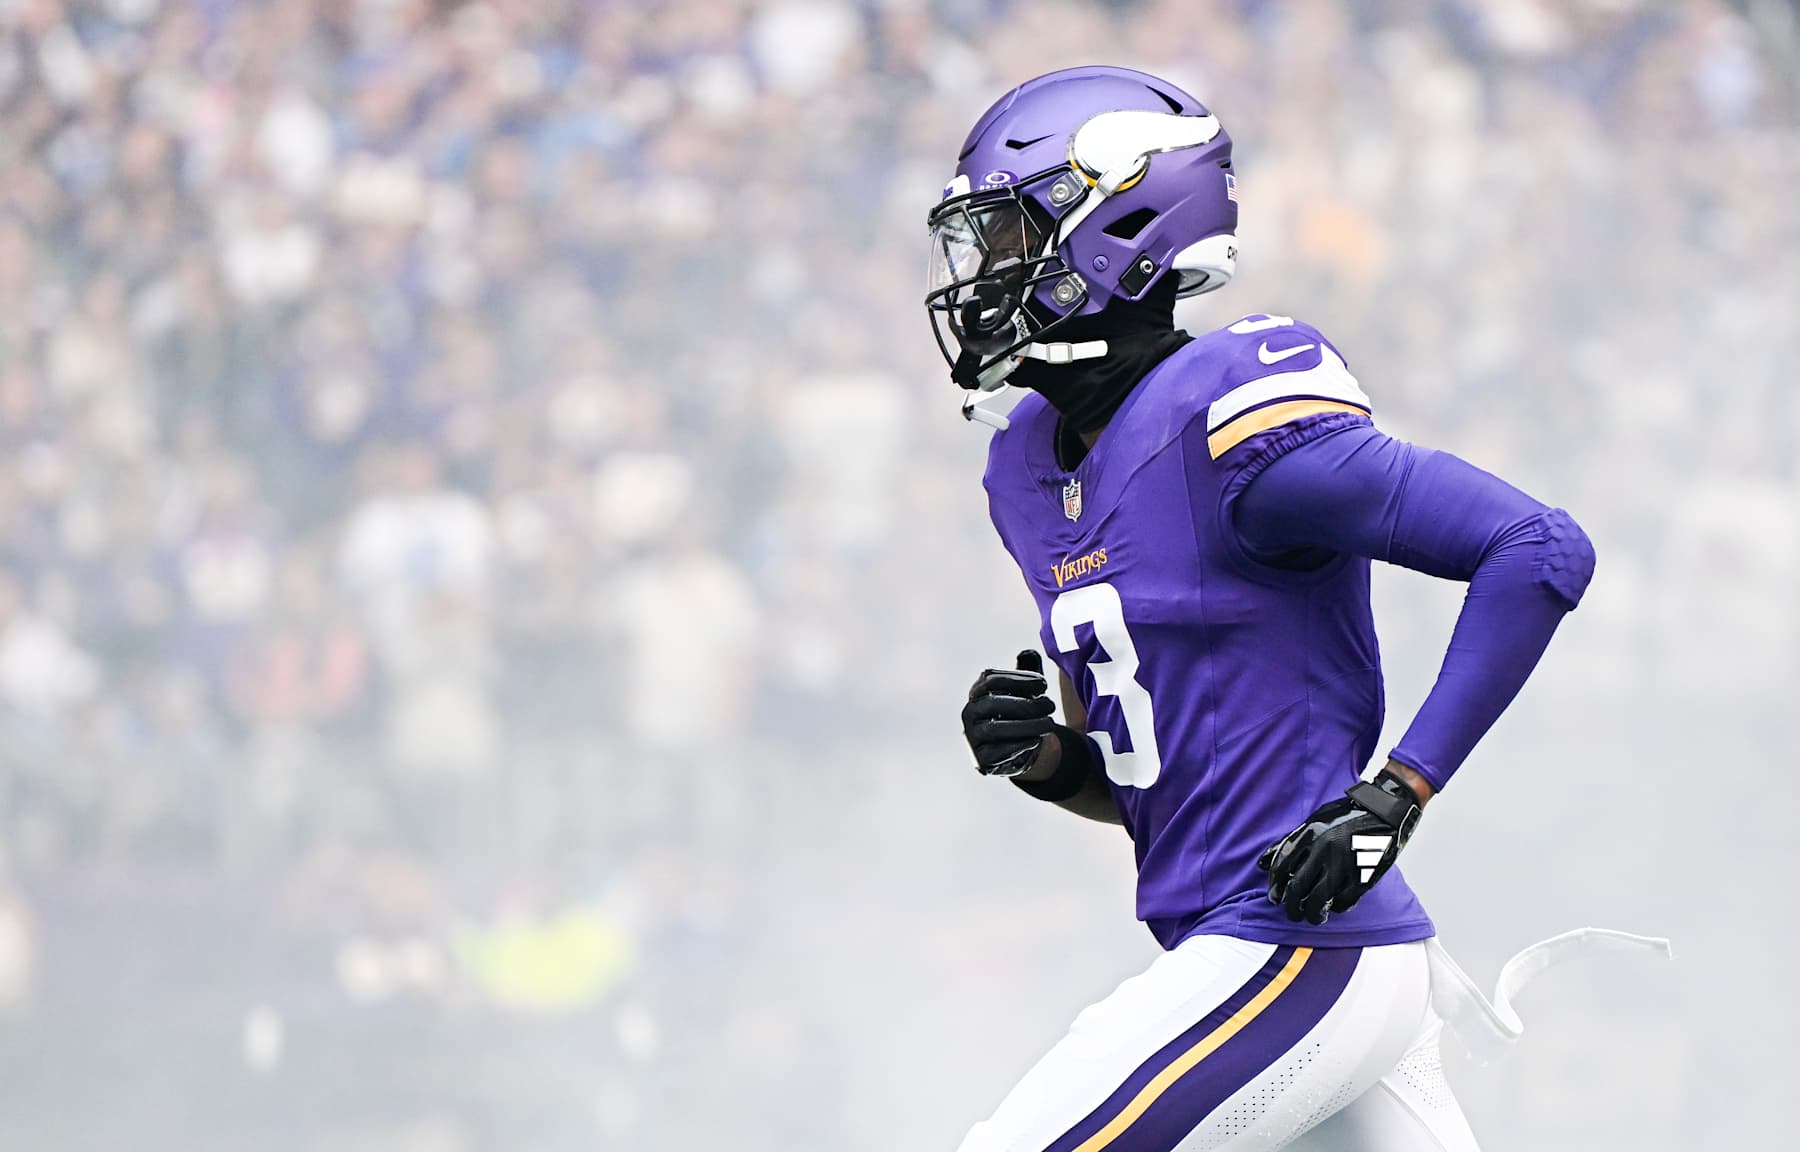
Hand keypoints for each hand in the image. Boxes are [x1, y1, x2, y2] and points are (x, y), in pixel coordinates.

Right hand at [961, 650, 1054, 777]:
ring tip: (1050, 724)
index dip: (1018, 679)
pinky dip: (1019, 745)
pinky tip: (1037, 740)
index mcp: (977, 692)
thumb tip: (1028, 653)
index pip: (990, 679)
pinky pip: (998, 752)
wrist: (1018, 750)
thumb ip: (1028, 670)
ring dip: (1026, 725)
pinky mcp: (981, 760)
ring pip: (995, 728)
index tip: (1044, 683)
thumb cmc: (1021, 713)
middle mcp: (969, 713)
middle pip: (992, 703)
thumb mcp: (1026, 690)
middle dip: (1025, 704)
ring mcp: (972, 738)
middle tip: (1050, 705)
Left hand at [1257, 767, 1424, 924]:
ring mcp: (1344, 864)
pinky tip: (1335, 907)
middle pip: (1298, 888)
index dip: (1275, 886)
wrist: (1385, 812)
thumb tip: (1261, 863)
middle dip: (1291, 907)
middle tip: (1291, 913)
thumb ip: (1289, 841)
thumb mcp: (1314, 820)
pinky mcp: (1363, 876)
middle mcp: (1324, 850)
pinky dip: (1337, 908)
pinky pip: (1344, 901)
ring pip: (1319, 900)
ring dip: (1312, 913)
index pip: (1281, 866)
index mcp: (1309, 834)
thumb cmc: (1347, 815)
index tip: (1274, 898)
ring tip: (1311, 916)